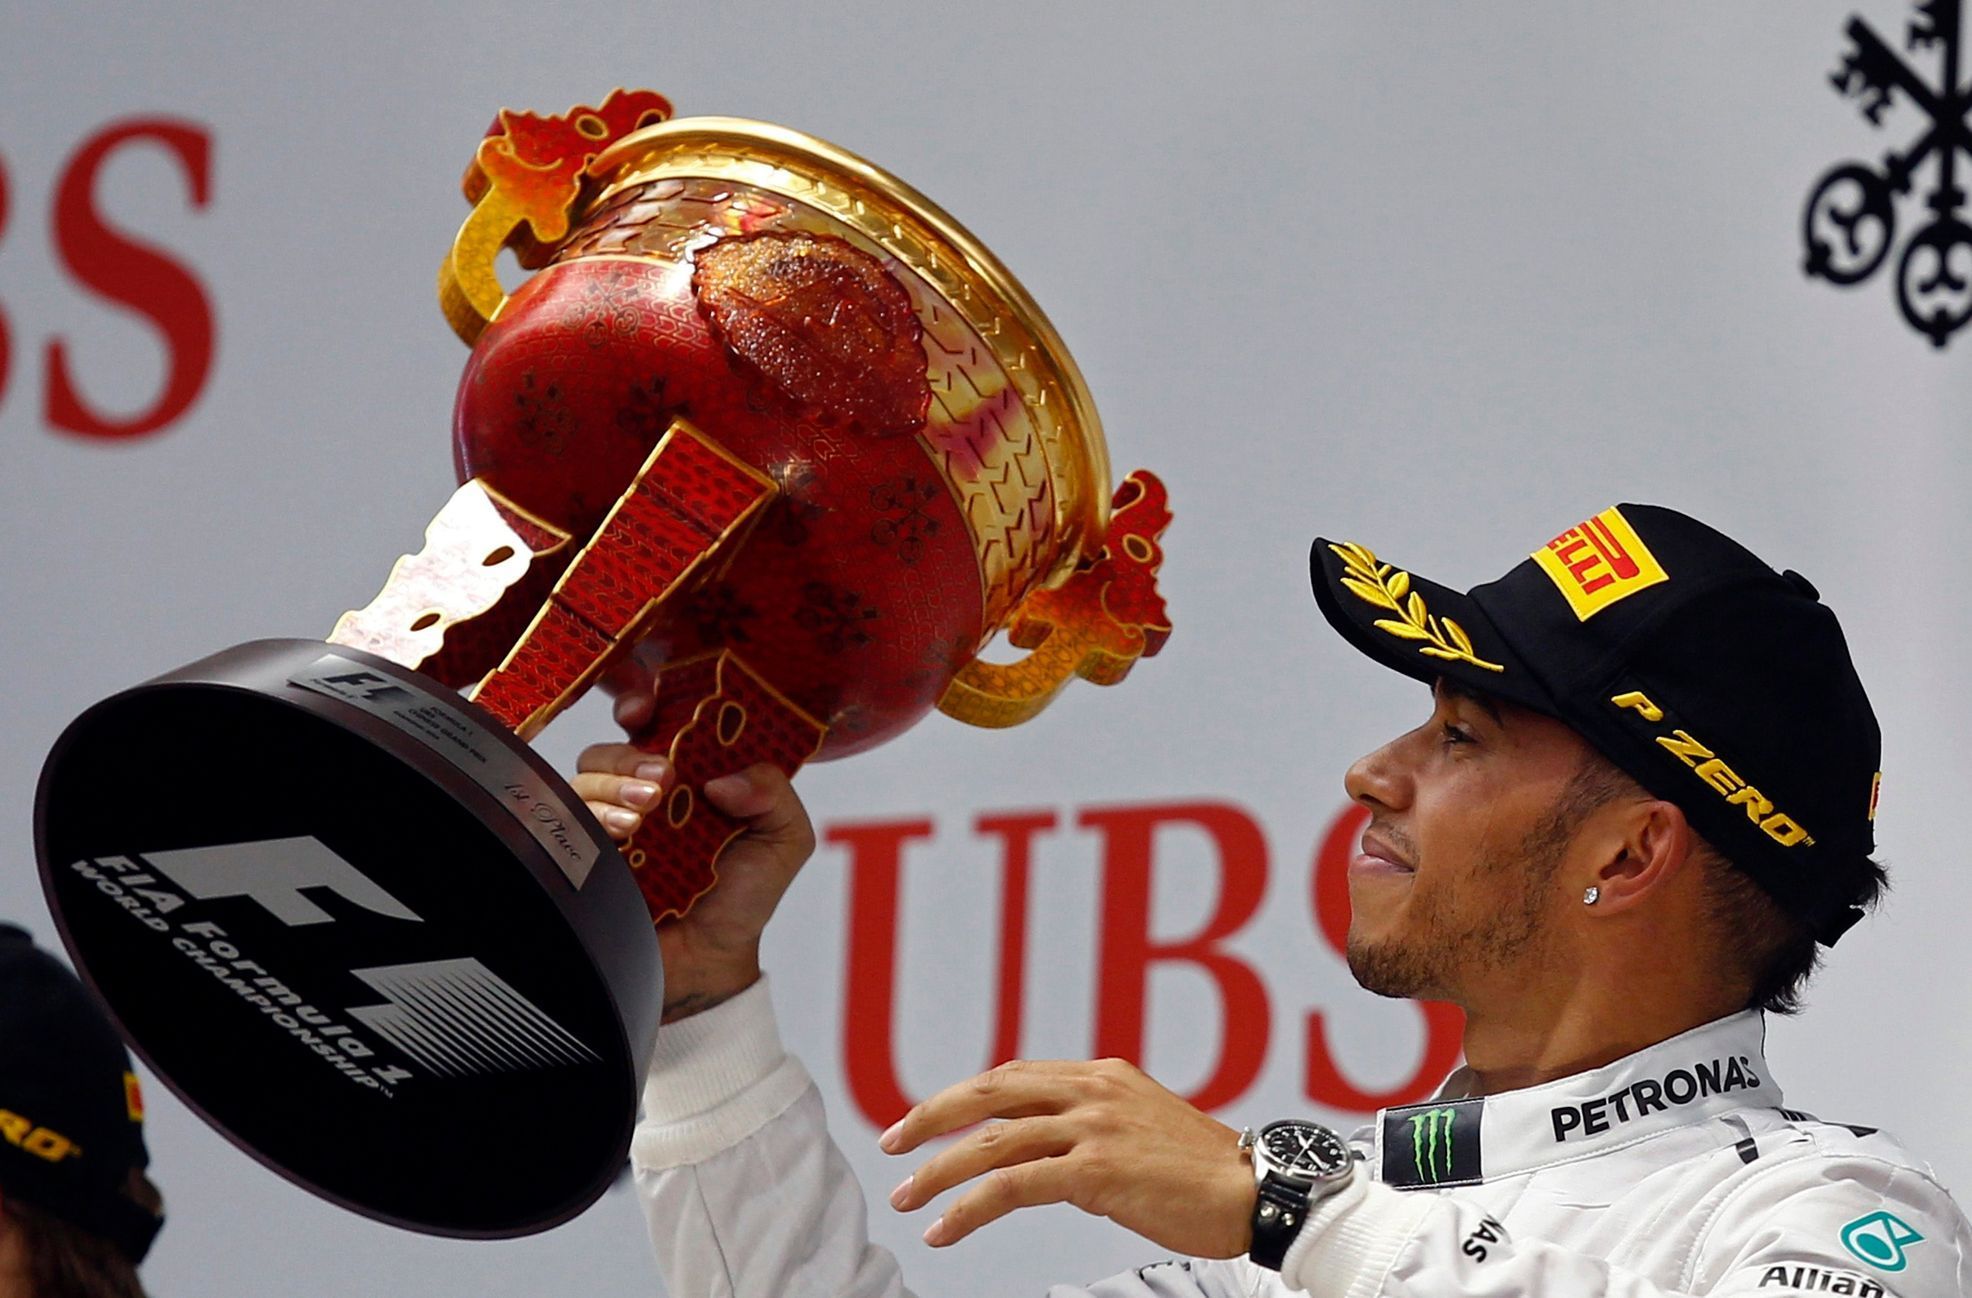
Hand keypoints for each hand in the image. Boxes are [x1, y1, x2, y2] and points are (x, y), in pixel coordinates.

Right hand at [572, 656, 816, 1022]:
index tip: (644, 709)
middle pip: (609, 750)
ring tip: (643, 816)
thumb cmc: (743, 898)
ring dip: (610, 788)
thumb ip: (774, 795)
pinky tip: (620, 837)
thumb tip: (726, 779)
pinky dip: (591, 821)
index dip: (643, 705)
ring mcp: (610, 826)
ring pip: (582, 782)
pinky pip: (564, 825)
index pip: (654, 722)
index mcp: (689, 775)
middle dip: (627, 755)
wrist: (710, 964)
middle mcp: (643, 793)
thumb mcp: (784, 839)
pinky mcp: (583, 858)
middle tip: (660, 779)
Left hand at [880, 1058, 1256, 1257]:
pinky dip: (970, 1207)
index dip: (962, 1097)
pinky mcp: (1097, 1171)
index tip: (927, 1118)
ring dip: (939, 1172)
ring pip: (993, 1141)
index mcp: (1101, 1075)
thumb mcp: (1141, 1125)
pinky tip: (947, 1228)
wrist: (1255, 1191)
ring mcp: (1093, 1128)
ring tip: (908, 1199)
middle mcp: (1092, 1091)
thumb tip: (1044, 1149)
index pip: (1012, 1077)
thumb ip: (1091, 1125)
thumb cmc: (1203, 1171)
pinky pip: (1014, 1186)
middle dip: (932, 1118)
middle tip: (893, 1143)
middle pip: (989, 1094)